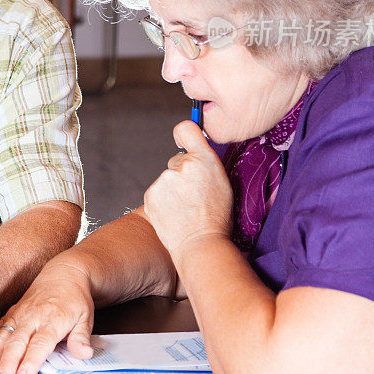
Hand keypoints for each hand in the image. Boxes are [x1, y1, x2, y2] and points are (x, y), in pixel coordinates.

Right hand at [0, 260, 94, 373]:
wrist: (64, 273)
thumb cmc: (74, 297)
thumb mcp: (86, 316)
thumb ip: (81, 337)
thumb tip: (84, 353)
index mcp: (53, 319)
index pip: (41, 343)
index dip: (31, 360)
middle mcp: (33, 317)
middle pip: (18, 342)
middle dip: (7, 363)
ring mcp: (19, 314)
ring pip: (2, 336)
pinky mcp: (12, 313)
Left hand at [143, 120, 232, 262]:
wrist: (200, 245)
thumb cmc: (216, 217)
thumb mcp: (222, 182)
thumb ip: (205, 163)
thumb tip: (192, 153)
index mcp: (205, 159)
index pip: (186, 128)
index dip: (183, 134)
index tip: (183, 142)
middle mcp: (182, 165)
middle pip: (176, 161)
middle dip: (182, 174)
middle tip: (194, 195)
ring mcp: (164, 180)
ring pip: (167, 179)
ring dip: (173, 190)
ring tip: (186, 209)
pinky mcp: (151, 194)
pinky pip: (157, 192)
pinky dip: (163, 201)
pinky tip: (175, 213)